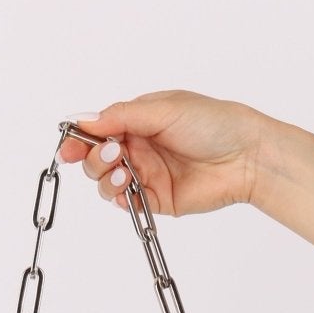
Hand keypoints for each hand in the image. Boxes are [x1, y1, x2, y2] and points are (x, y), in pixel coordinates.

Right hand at [57, 90, 265, 217]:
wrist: (246, 156)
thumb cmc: (212, 123)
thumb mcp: (162, 109)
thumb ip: (121, 116)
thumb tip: (84, 120)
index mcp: (138, 121)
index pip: (97, 130)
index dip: (78, 139)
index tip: (67, 147)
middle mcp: (139, 148)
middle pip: (96, 159)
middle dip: (93, 157)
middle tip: (112, 153)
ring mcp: (147, 175)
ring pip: (106, 182)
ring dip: (105, 177)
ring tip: (124, 170)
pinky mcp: (157, 200)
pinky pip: (126, 203)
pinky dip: (119, 197)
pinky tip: (128, 185)